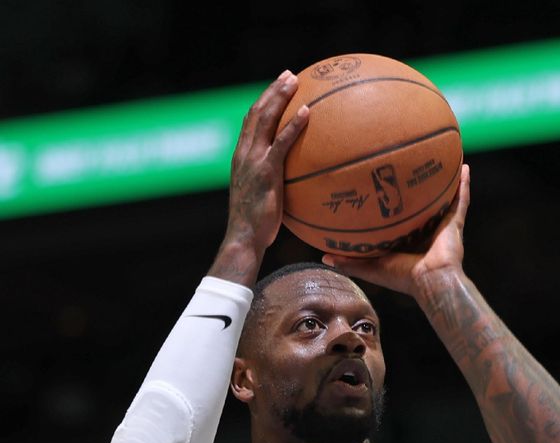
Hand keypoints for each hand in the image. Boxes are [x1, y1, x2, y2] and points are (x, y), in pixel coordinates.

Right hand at [226, 70, 308, 251]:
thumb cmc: (256, 226)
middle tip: (288, 75)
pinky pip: (281, 142)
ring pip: (265, 119)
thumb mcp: (262, 200)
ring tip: (295, 81)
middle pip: (256, 112)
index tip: (277, 89)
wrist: (244, 238)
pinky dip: (293, 125)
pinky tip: (307, 112)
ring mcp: (253, 160)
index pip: (250, 122)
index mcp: (241, 157)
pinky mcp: (265, 171)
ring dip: (280, 97)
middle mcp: (244, 153)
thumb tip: (293, 185)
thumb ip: (272, 185)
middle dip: (272, 91)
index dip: (263, 103)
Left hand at [322, 164, 470, 298]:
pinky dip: (464, 184)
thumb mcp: (372, 267)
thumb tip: (324, 256)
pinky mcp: (455, 224)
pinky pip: (461, 200)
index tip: (382, 190)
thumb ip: (351, 262)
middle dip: (417, 192)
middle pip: (421, 207)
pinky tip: (464, 166)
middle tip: (409, 169)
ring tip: (441, 160)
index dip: (393, 208)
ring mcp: (442, 227)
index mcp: (408, 242)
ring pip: (443, 200)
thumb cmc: (403, 278)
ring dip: (443, 183)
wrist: (431, 282)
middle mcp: (426, 232)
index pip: (400, 222)